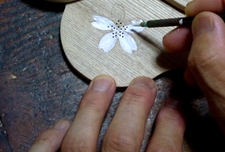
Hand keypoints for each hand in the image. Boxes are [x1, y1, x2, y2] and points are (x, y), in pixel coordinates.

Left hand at [29, 76, 184, 151]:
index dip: (171, 126)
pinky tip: (60, 124)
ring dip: (92, 108)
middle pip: (122, 140)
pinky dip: (49, 140)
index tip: (175, 107)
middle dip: (134, 106)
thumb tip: (172, 141)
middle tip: (143, 83)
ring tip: (102, 82)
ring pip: (81, 142)